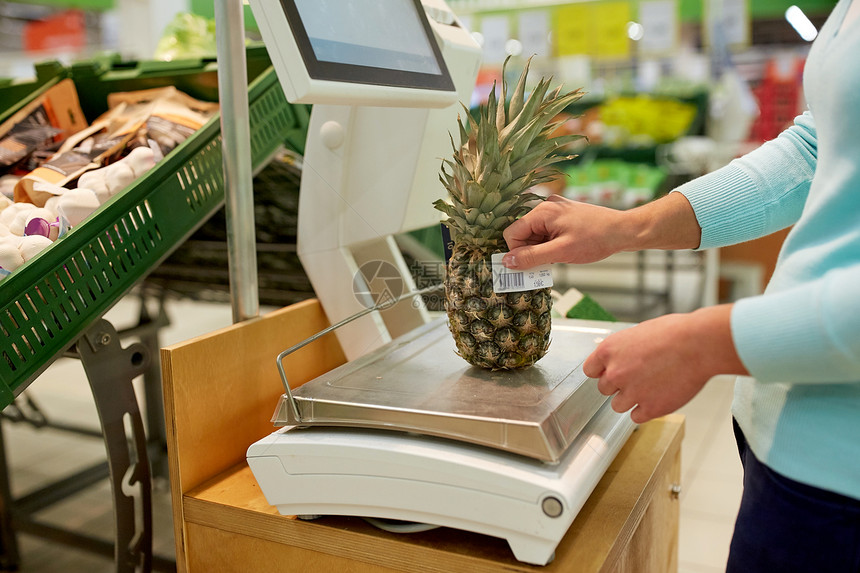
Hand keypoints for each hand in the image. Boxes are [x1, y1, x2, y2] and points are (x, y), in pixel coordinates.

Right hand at [502, 195, 629, 268]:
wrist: (623, 230)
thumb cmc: (595, 239)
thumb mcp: (561, 252)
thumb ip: (532, 257)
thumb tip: (507, 262)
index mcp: (542, 211)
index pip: (512, 233)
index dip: (517, 252)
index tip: (531, 265)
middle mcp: (545, 206)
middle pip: (522, 233)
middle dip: (530, 251)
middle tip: (548, 263)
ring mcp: (554, 210)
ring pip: (534, 234)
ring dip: (541, 249)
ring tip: (559, 256)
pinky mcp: (562, 215)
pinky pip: (545, 232)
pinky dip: (549, 244)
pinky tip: (563, 251)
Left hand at [583, 305, 748, 423]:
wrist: (699, 344)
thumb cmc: (674, 333)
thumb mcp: (638, 332)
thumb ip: (623, 350)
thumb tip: (618, 358)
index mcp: (609, 350)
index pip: (590, 370)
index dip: (602, 372)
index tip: (612, 372)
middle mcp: (615, 373)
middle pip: (604, 389)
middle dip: (618, 385)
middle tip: (639, 378)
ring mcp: (632, 392)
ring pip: (618, 406)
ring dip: (631, 400)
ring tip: (651, 387)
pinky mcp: (650, 408)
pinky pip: (636, 417)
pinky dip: (646, 411)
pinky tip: (658, 398)